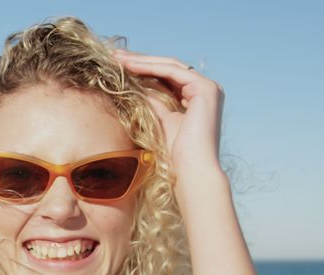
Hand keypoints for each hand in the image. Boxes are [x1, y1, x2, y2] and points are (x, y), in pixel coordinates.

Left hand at [113, 50, 224, 179]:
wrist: (190, 170)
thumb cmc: (175, 154)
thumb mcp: (159, 119)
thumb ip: (152, 100)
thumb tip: (135, 84)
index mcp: (197, 97)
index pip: (167, 76)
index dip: (142, 70)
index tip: (118, 66)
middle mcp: (205, 89)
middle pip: (168, 68)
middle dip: (140, 61)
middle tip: (115, 56)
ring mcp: (208, 87)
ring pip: (169, 66)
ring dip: (142, 61)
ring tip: (118, 58)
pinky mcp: (206, 88)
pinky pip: (172, 71)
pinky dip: (150, 67)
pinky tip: (130, 66)